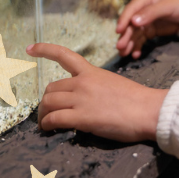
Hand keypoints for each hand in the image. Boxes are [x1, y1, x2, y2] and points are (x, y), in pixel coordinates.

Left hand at [26, 43, 167, 141]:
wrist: (148, 110)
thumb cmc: (136, 99)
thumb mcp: (112, 83)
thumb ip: (95, 86)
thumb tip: (84, 98)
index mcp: (91, 71)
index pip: (64, 55)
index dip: (44, 50)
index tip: (30, 49)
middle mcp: (82, 82)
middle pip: (51, 88)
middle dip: (47, 101)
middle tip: (48, 112)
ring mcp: (81, 99)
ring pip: (49, 102)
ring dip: (44, 114)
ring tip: (46, 123)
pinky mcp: (82, 117)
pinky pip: (54, 119)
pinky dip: (47, 124)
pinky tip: (48, 129)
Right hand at [115, 0, 178, 58]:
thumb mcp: (166, 6)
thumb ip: (151, 13)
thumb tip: (134, 21)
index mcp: (144, 0)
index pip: (130, 10)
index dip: (124, 20)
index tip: (118, 31)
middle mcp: (142, 11)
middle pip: (131, 24)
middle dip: (125, 36)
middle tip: (120, 47)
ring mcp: (145, 22)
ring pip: (134, 33)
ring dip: (129, 43)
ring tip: (124, 54)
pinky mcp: (150, 31)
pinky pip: (141, 40)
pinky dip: (137, 47)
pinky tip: (135, 55)